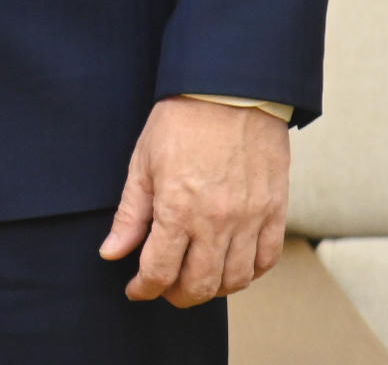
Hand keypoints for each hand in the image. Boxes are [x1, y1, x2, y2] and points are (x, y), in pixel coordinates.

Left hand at [99, 96, 291, 306]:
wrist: (231, 91)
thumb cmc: (181, 121)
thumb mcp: (143, 163)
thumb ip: (130, 214)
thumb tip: (112, 252)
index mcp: (177, 209)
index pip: (158, 271)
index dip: (143, 288)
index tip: (136, 289)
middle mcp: (216, 222)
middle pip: (199, 285)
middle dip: (176, 295)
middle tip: (164, 288)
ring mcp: (250, 219)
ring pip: (235, 280)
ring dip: (212, 289)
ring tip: (196, 278)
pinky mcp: (275, 211)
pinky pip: (267, 260)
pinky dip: (249, 273)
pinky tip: (232, 266)